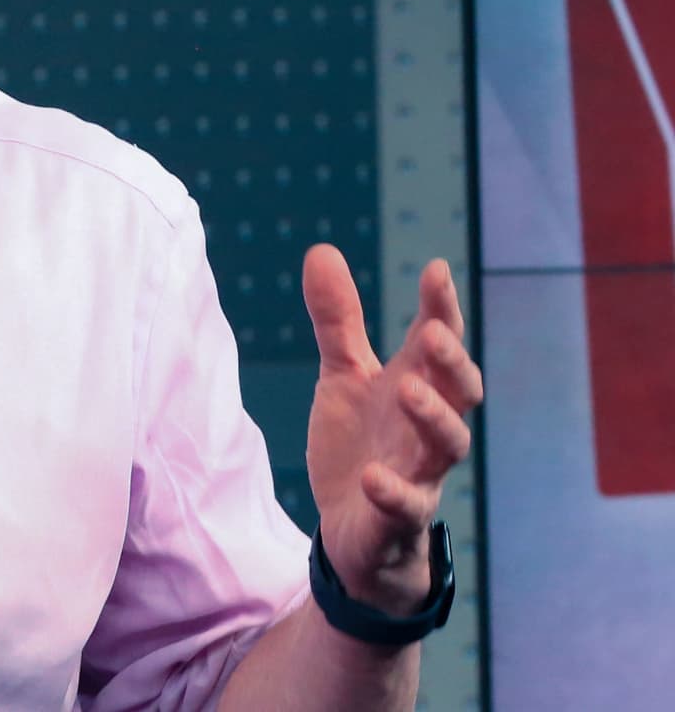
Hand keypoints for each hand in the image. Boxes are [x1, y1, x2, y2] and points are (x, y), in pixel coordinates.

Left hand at [302, 244, 482, 614]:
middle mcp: (427, 428)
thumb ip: (338, 321)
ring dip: (433, 418)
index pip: (438, 344)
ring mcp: (418, 473)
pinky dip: (395, 492)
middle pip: (459, 393)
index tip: (434, 270)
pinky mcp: (396, 518)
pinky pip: (407, 507)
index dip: (441, 308)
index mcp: (416, 387)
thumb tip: (321, 249)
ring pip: (446, 447)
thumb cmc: (361, 445)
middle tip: (430, 334)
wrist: (352, 532)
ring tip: (407, 390)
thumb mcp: (344, 377)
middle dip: (451, 363)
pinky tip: (374, 475)